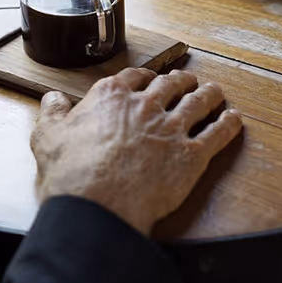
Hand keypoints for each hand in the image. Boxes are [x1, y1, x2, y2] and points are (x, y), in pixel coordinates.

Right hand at [31, 69, 242, 234]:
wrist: (98, 205)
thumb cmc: (71, 173)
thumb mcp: (47, 136)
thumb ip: (52, 113)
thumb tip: (53, 99)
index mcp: (112, 97)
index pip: (134, 77)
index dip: (145, 77)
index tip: (150, 79)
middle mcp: (145, 106)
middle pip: (171, 84)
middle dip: (181, 81)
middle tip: (187, 81)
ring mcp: (172, 129)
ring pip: (199, 102)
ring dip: (210, 95)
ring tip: (215, 92)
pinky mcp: (192, 156)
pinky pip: (218, 134)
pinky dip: (228, 124)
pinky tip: (234, 119)